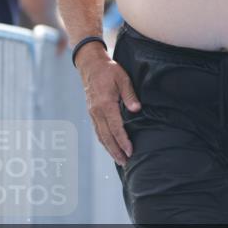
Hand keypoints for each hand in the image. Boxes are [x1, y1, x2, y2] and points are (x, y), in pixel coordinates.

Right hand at [77, 44, 140, 165]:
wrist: (90, 65)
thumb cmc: (109, 69)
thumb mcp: (122, 78)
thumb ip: (129, 95)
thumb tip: (137, 110)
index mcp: (105, 104)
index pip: (115, 127)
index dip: (123, 140)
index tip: (130, 151)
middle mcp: (97, 111)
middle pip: (106, 136)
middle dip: (116, 151)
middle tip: (125, 163)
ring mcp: (92, 113)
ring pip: (101, 135)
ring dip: (110, 149)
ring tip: (119, 160)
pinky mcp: (92, 112)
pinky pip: (98, 130)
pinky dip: (104, 141)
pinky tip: (110, 147)